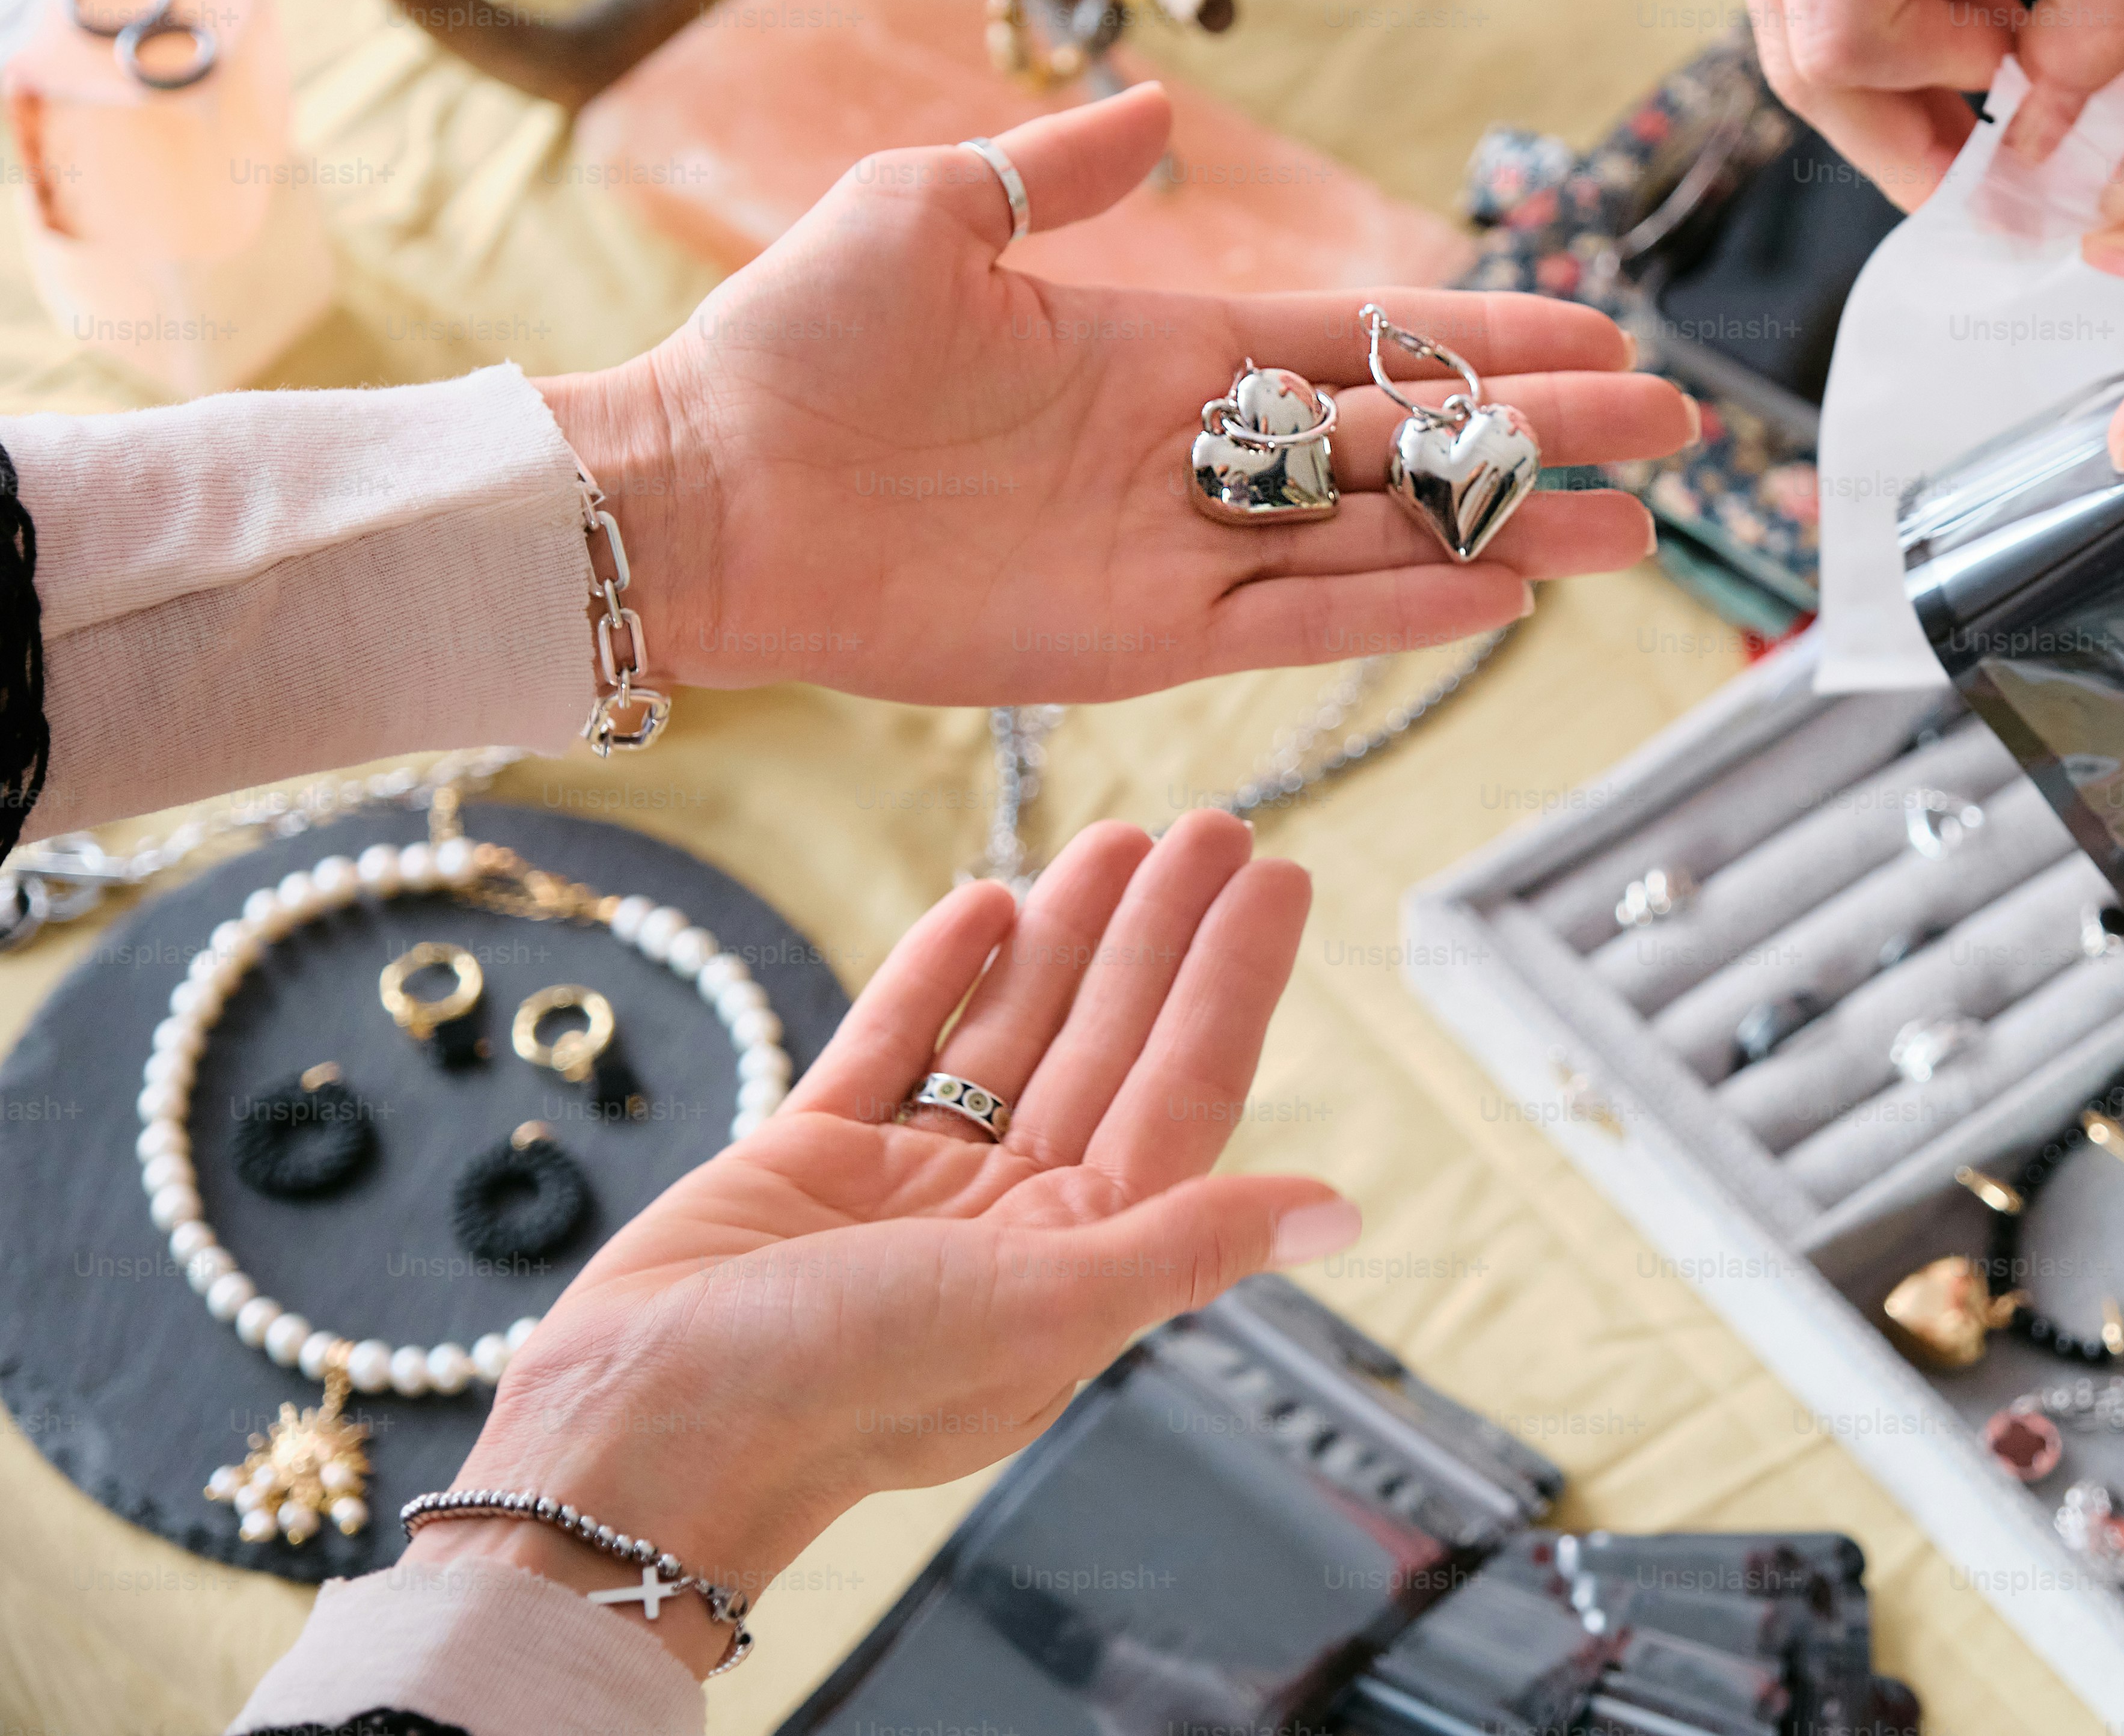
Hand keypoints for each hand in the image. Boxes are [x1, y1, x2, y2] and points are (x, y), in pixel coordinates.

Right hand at [405, 812, 1351, 1677]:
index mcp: (1078, 1261)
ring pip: (1008, 1034)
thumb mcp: (1047, 1309)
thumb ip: (1190, 1246)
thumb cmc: (847, 1391)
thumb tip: (1343, 1216)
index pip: (1184, 1092)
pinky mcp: (808, 1162)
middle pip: (1108, 1046)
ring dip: (1066, 939)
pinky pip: (893, 1046)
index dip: (1232, 985)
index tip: (1278, 881)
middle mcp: (1007, 1222)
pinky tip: (989, 901)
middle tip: (1212, 826)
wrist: (641, 1435)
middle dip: (1160, 937)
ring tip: (1119, 837)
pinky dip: (939, 974)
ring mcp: (908, 1190)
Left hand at [534, 84, 1694, 704]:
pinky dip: (1397, 608)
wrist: (701, 489)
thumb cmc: (794, 341)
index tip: (1598, 335)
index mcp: (1164, 347)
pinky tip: (1498, 589)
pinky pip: (1297, 622)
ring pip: (1381, 539)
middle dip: (1544, 435)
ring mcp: (1176, 552)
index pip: (1368, 341)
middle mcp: (1194, 454)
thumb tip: (1157, 108)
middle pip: (1411, 441)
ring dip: (1508, 529)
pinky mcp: (1138, 638)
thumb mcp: (930, 207)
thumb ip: (1056, 169)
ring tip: (1632, 527)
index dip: (1486, 340)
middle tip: (1675, 431)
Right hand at [1706, 0, 2123, 204]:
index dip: (1943, 83)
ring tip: (2003, 82)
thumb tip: (2064, 121)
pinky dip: (1891, 4)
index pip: (1846, 34)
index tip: (2033, 81)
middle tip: (1991, 186)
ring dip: (1897, 71)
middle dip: (1897, 130)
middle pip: (1796, 49)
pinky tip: (1975, 3)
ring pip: (1793, 18)